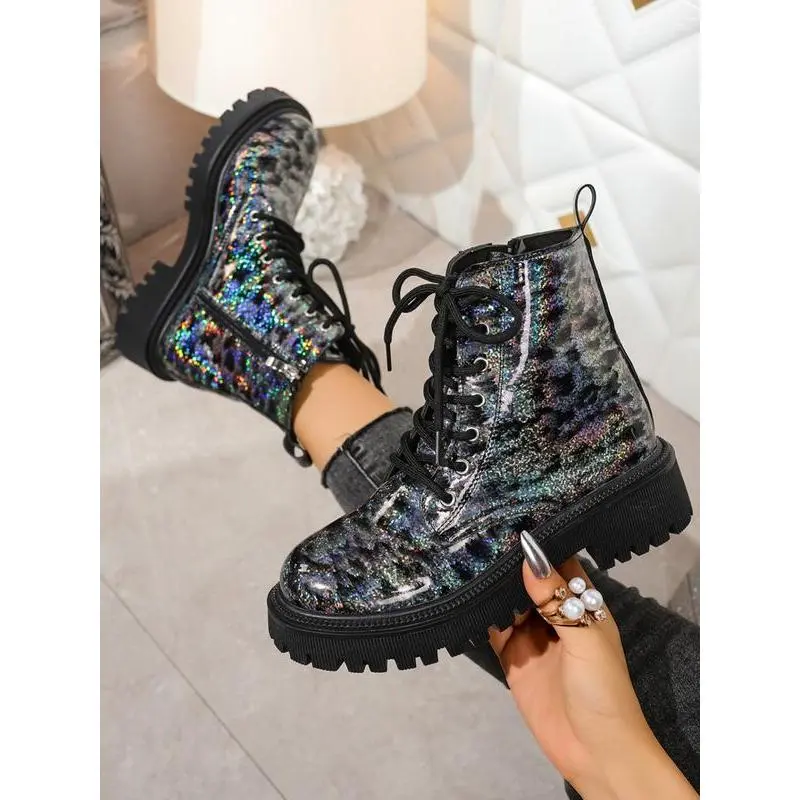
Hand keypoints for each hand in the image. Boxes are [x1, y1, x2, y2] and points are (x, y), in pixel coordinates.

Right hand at [489, 533, 697, 799]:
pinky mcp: (513, 659)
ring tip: (467, 553)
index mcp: (584, 607)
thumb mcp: (586, 639)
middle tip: (480, 530)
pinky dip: (481, 614)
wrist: (596, 753)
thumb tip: (530, 557)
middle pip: (531, 581)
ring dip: (493, 584)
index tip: (514, 518)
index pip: (561, 565)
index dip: (541, 544)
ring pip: (510, 602)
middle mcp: (558, 618)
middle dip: (510, 560)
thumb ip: (558, 599)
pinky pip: (495, 629)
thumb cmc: (603, 691)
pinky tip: (464, 594)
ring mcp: (533, 638)